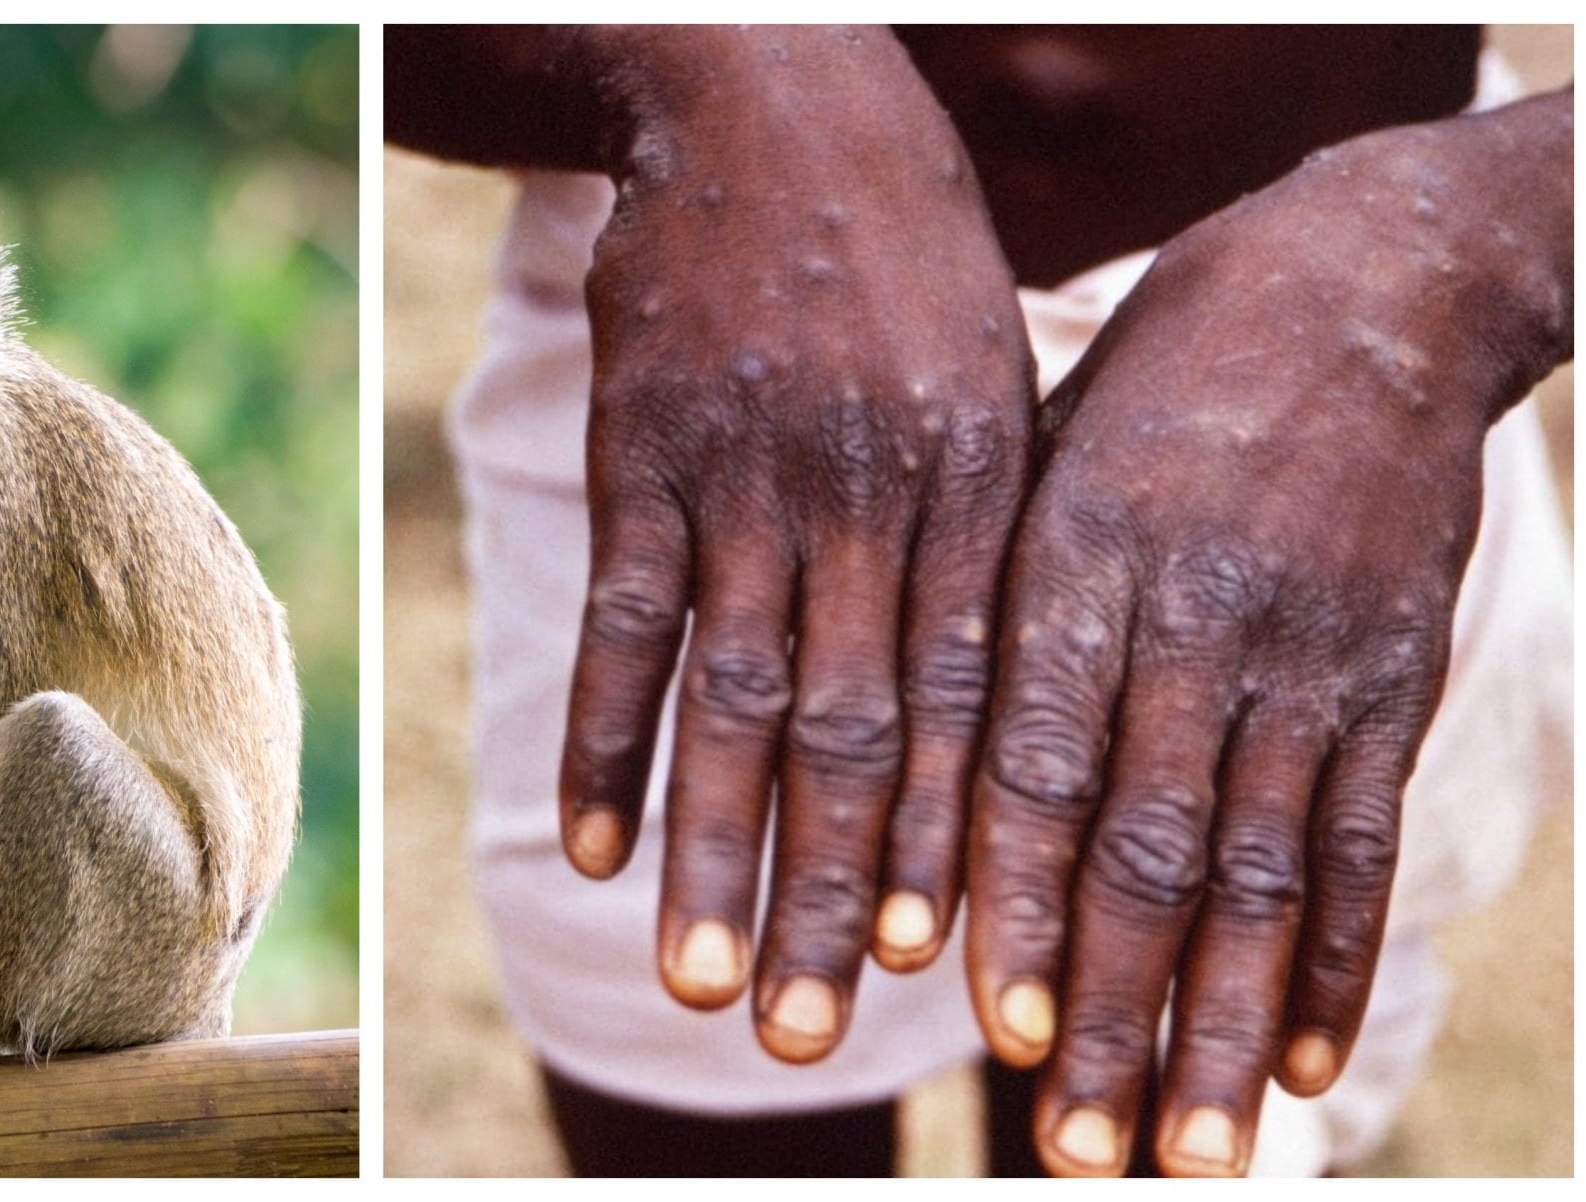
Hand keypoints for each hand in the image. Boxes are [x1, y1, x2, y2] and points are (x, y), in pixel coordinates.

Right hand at [555, 27, 1034, 1061]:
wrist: (772, 101)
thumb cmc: (906, 261)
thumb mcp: (994, 378)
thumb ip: (991, 537)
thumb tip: (998, 716)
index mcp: (977, 486)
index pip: (970, 700)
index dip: (954, 843)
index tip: (943, 972)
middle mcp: (867, 495)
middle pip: (854, 732)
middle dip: (836, 893)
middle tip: (817, 1036)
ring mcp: (744, 476)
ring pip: (732, 699)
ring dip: (714, 853)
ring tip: (703, 986)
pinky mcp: (639, 457)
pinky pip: (619, 623)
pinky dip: (601, 741)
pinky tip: (587, 849)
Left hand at [965, 96, 1569, 1174]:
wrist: (1370, 284)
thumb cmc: (1159, 374)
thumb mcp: (1047, 448)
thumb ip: (988, 599)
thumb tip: (900, 757)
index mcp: (1078, 555)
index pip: (1032, 756)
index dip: (1008, 894)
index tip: (981, 1021)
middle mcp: (1194, 616)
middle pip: (1145, 845)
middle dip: (1108, 1007)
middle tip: (1071, 1149)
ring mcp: (1307, 653)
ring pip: (1260, 870)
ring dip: (1222, 1025)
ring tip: (1192, 1156)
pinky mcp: (1393, 675)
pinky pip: (1365, 834)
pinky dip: (1337, 955)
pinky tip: (1307, 1059)